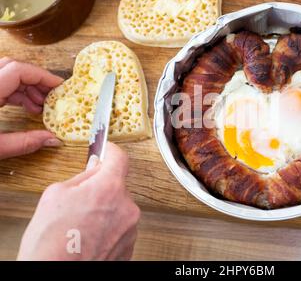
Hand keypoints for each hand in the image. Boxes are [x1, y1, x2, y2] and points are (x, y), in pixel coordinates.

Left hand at [0, 58, 63, 159]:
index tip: (59, 87)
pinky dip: (14, 91)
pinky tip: (25, 106)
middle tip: (51, 96)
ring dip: (26, 87)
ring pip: (5, 73)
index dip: (42, 75)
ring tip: (39, 106)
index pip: (18, 70)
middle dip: (36, 80)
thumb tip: (52, 140)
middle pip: (12, 67)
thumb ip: (23, 143)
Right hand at [17, 143, 140, 260]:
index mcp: (109, 188)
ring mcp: (130, 229)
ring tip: (81, 226)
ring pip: (119, 209)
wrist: (56, 273)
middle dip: (101, 189)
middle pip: (117, 187)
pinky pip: (120, 229)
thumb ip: (81, 177)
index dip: (111, 152)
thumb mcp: (55, 195)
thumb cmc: (51, 242)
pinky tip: (89, 238)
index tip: (107, 151)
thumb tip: (93, 168)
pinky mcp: (129, 246)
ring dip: (105, 212)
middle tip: (80, 202)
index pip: (120, 158)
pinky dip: (107, 230)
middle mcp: (127, 207)